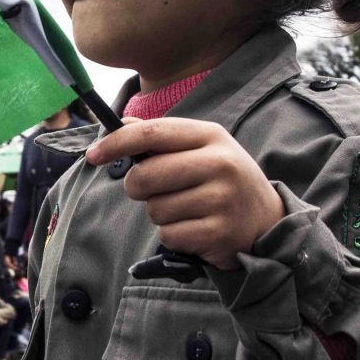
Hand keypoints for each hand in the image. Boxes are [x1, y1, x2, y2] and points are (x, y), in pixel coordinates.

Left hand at [85, 117, 283, 269]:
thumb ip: (163, 137)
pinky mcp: (219, 232)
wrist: (267, 220)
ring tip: (187, 209)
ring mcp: (222, 199)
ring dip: (161, 213)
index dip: (116, 143)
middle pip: (146, 175)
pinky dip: (173, 235)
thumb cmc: (222, 180)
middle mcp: (220, 163)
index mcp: (211, 135)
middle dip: (137, 187)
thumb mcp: (202, 148)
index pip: (152, 133)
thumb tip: (120, 123)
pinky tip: (196, 228)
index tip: (92, 154)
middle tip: (151, 190)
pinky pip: (169, 235)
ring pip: (156, 209)